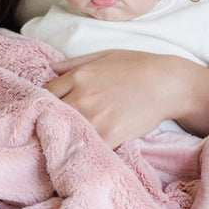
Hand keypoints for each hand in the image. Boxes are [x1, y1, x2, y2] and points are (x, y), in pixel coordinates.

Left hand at [45, 50, 208, 147]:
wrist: (168, 83)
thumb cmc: (138, 66)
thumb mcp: (103, 56)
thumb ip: (73, 63)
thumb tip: (49, 68)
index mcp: (79, 76)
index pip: (44, 93)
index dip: (41, 103)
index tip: (41, 111)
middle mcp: (82, 96)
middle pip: (49, 114)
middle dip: (45, 122)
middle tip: (41, 131)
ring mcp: (95, 117)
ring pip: (65, 132)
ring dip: (60, 138)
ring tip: (55, 145)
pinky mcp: (110, 135)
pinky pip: (86, 146)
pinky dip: (80, 150)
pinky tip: (77, 153)